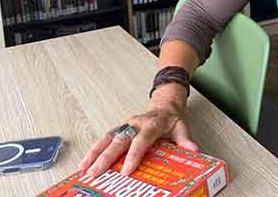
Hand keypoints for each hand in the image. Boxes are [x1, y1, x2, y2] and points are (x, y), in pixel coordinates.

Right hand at [78, 86, 197, 176]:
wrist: (165, 105)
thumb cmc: (171, 120)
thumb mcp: (182, 128)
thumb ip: (185, 140)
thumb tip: (194, 151)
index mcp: (152, 124)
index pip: (141, 140)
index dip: (133, 155)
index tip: (126, 170)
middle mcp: (135, 124)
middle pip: (119, 140)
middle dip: (106, 157)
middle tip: (97, 173)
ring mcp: (126, 125)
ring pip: (107, 137)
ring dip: (94, 153)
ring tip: (84, 169)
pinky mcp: (119, 128)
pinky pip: (104, 138)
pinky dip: (93, 150)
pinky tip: (85, 163)